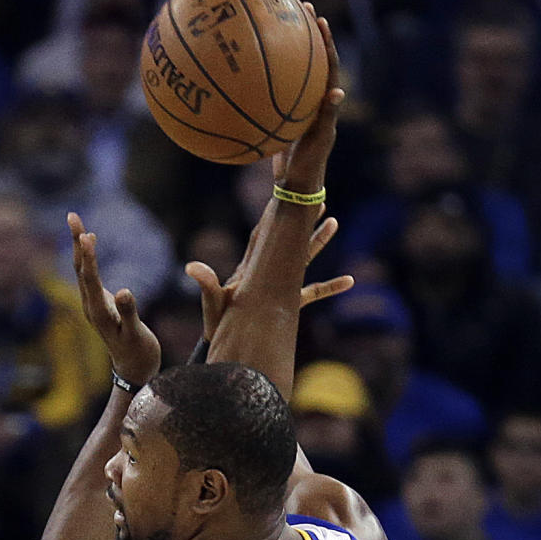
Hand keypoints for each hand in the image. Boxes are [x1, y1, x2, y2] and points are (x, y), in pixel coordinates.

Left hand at [68, 212, 160, 385]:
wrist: (133, 369)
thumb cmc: (138, 353)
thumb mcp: (136, 334)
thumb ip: (129, 313)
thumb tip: (125, 291)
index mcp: (99, 312)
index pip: (90, 280)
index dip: (88, 257)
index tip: (85, 235)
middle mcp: (90, 306)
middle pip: (80, 269)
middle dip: (76, 243)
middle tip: (72, 215)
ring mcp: (93, 304)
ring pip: (82, 270)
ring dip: (79, 246)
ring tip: (75, 221)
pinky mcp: (98, 302)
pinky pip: (89, 274)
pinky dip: (87, 255)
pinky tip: (89, 241)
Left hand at [185, 211, 353, 340]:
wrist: (223, 346)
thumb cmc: (216, 325)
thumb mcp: (213, 302)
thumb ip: (206, 285)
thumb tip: (191, 267)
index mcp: (251, 267)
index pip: (264, 235)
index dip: (273, 214)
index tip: (284, 193)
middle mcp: (267, 274)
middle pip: (289, 240)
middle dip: (302, 219)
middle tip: (318, 198)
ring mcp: (279, 288)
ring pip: (303, 260)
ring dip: (318, 243)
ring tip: (334, 222)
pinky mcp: (288, 305)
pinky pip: (313, 293)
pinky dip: (330, 287)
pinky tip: (349, 281)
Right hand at [274, 8, 343, 194]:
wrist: (294, 186)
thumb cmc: (309, 166)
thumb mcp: (319, 140)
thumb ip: (327, 115)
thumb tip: (338, 90)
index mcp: (325, 103)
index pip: (328, 65)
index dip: (326, 42)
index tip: (319, 19)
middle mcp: (313, 102)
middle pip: (312, 61)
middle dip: (308, 33)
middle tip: (300, 8)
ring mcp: (298, 109)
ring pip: (294, 73)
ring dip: (289, 50)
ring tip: (277, 27)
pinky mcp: (284, 118)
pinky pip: (275, 92)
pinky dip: (267, 79)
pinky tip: (250, 69)